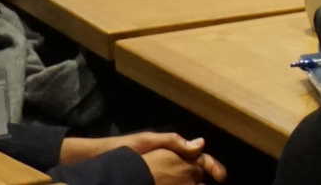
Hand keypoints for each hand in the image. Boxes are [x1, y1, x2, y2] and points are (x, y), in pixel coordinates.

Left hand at [65, 134, 227, 182]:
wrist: (99, 159)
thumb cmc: (126, 148)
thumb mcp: (150, 141)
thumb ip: (174, 142)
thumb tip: (201, 143)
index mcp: (174, 149)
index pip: (200, 157)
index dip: (213, 166)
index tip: (221, 178)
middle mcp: (170, 160)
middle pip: (196, 169)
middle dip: (208, 178)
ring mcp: (161, 172)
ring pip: (185, 179)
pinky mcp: (153, 180)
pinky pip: (170, 184)